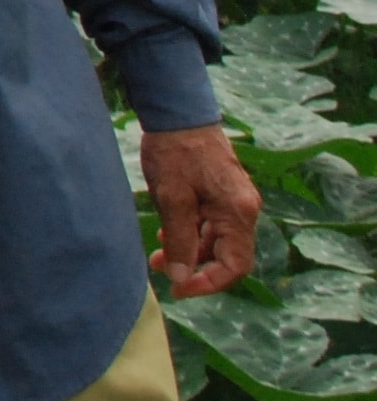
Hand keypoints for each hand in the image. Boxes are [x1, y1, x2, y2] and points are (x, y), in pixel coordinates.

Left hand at [143, 123, 260, 297]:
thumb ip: (179, 239)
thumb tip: (181, 277)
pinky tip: (166, 233)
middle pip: (227, 255)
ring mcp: (235, 201)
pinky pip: (212, 225)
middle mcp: (244, 209)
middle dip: (195, 267)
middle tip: (159, 268)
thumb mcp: (172, 198)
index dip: (208, 283)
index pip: (235, 265)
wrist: (177, 113)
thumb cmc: (175, 152)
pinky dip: (191, 233)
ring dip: (189, 251)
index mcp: (238, 212)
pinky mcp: (222, 193)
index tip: (178, 288)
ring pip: (217, 240)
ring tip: (156, 253)